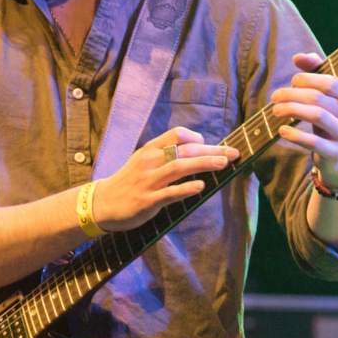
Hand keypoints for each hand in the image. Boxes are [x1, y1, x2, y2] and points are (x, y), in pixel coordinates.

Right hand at [93, 126, 239, 230]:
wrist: (104, 203)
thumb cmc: (130, 180)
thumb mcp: (144, 160)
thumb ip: (165, 154)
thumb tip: (196, 149)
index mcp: (150, 149)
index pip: (177, 134)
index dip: (196, 138)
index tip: (209, 146)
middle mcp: (150, 161)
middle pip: (184, 150)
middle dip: (211, 151)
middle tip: (233, 153)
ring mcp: (149, 180)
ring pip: (179, 167)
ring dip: (203, 164)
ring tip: (223, 164)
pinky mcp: (147, 200)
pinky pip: (169, 193)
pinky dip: (186, 189)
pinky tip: (201, 188)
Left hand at [271, 52, 337, 187]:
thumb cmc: (331, 116)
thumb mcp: (328, 94)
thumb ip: (315, 70)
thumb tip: (298, 57)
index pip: (330, 82)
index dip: (307, 79)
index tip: (292, 82)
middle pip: (317, 98)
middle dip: (291, 95)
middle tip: (275, 97)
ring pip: (316, 116)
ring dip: (291, 110)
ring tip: (275, 110)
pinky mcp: (335, 153)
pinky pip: (314, 142)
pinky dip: (295, 135)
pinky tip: (282, 130)